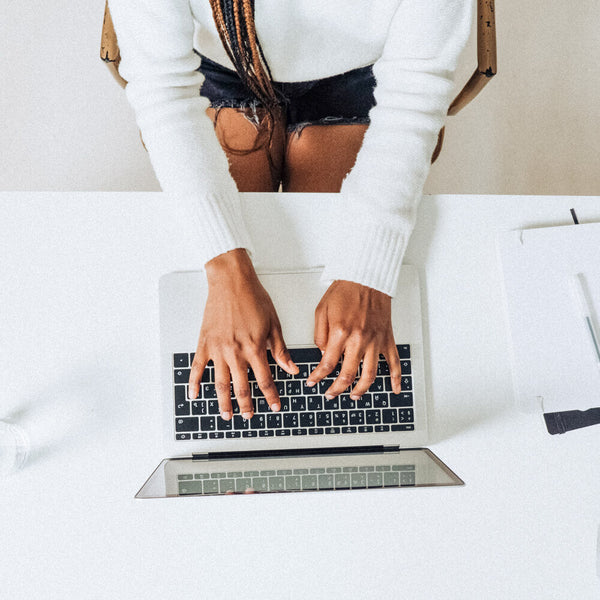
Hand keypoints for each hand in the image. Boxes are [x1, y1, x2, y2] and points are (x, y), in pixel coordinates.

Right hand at [188, 249, 297, 419]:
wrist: (231, 281)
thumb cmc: (252, 298)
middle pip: (241, 387)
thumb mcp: (273, 324)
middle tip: (249, 417)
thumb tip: (291, 369)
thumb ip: (280, 350)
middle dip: (247, 405)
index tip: (274, 406)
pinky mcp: (204, 343)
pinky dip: (194, 383)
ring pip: (220, 383)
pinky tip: (194, 395)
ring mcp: (217, 349)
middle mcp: (235, 352)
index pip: (264, 380)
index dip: (271, 396)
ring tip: (227, 415)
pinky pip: (197, 368)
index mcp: (254, 348)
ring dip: (223, 402)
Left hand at [307, 280, 401, 398]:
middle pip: (347, 375)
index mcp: (341, 333)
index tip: (313, 383)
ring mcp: (375, 341)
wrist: (367, 278)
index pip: (327, 364)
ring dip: (361, 390)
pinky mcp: (386, 339)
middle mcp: (359, 340)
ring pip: (370, 375)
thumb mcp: (321, 311)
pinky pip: (394, 363)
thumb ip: (320, 336)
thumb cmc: (345, 291)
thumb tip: (322, 354)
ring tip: (353, 396)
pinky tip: (394, 389)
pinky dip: (396, 378)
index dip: (318, 377)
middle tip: (330, 394)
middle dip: (336, 389)